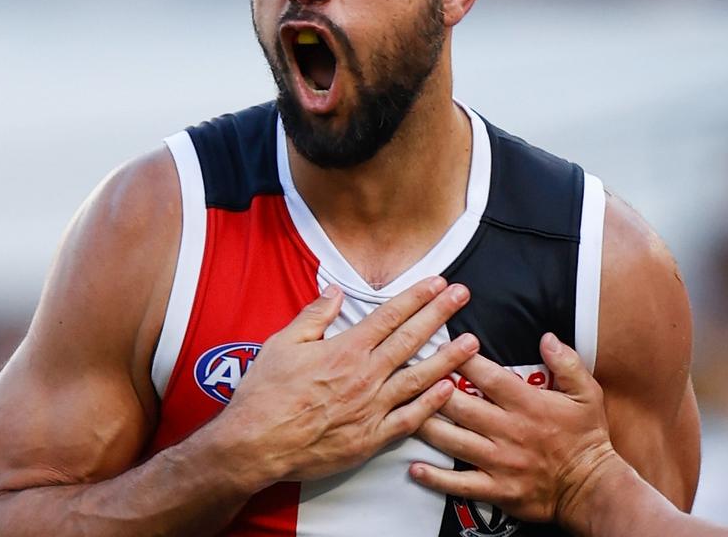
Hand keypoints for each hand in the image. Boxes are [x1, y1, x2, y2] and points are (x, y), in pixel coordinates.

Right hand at [215, 276, 478, 484]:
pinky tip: (449, 390)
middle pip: (411, 338)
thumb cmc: (264, 395)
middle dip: (440, 313)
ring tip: (473, 341)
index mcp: (344, 349)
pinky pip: (409, 418)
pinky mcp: (370, 438)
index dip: (416, 296)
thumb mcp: (281, 344)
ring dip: (448, 357)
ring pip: (419, 377)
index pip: (389, 315)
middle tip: (463, 295)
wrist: (255, 445)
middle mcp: (364, 375)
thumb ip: (313, 316)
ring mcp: (371, 407)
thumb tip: (334, 292)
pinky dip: (431, 404)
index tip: (438, 282)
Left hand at [409, 333, 625, 530]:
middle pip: (459, 406)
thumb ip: (567, 363)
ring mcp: (499, 461)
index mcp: (527, 404)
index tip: (442, 345)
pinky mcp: (496, 489)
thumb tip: (546, 337)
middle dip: (432, 388)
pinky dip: (434, 477)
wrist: (592, 487)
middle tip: (410, 375)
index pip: (486, 376)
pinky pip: (459, 484)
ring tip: (402, 413)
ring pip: (452, 441)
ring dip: (425, 426)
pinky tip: (414, 468)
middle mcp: (508, 430)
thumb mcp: (587, 394)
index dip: (461, 359)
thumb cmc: (587, 439)